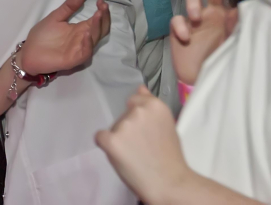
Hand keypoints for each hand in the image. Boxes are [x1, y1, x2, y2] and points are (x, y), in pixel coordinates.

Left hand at [20, 0, 109, 75]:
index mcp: (79, 29)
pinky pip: (85, 52)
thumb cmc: (42, 36)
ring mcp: (80, 49)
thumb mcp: (55, 17)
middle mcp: (83, 39)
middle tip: (103, 6)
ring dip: (98, 27)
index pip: (96, 20)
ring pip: (95, 39)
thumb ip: (67, 8)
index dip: (101, 11)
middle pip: (100, 29)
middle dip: (104, 17)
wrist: (29, 52)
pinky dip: (88, 43)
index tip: (101, 1)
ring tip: (97, 14)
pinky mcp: (74, 59)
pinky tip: (86, 32)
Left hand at [96, 86, 193, 201]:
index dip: (138, 117)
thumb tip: (140, 86)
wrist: (170, 183)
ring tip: (136, 154)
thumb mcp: (166, 124)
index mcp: (155, 105)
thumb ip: (150, 106)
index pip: (134, 100)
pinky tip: (121, 157)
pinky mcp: (111, 140)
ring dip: (119, 139)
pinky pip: (100, 138)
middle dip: (128, 129)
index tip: (145, 131)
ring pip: (113, 128)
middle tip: (142, 146)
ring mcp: (123, 125)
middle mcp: (138, 111)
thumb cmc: (170, 156)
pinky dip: (106, 146)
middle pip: (122, 115)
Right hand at [170, 0, 237, 84]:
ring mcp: (193, 20)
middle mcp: (210, 14)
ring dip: (193, 4)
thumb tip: (236, 9)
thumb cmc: (219, 60)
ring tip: (196, 18)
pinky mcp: (178, 29)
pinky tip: (185, 38)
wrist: (201, 79)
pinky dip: (180, 26)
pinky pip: (176, 19)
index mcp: (225, 16)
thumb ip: (233, 27)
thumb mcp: (231, 44)